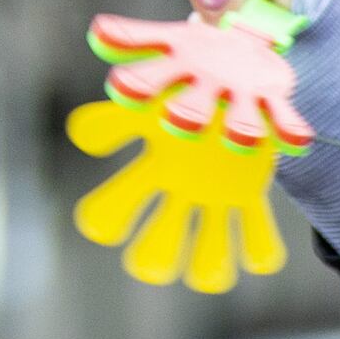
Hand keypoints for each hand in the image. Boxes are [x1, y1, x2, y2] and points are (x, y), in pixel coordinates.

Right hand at [67, 92, 291, 291]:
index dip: (106, 222)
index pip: (114, 204)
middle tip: (153, 265)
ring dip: (209, 265)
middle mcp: (180, 189)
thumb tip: (79, 140)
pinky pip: (257, 234)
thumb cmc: (186, 80)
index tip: (105, 230)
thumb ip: (118, 116)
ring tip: (210, 272)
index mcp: (152, 166)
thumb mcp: (151, 94)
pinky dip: (259, 251)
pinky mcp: (250, 193)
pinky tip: (259, 256)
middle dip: (152, 258)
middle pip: (157, 242)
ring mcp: (215, 194)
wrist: (235, 66)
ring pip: (209, 248)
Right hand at [97, 0, 339, 252]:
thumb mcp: (299, 61)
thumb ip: (246, 19)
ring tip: (131, 90)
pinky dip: (193, 96)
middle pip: (208, 5)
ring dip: (172, 72)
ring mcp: (272, 52)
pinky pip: (220, 83)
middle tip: (105, 40)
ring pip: (209, 51)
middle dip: (159, 28)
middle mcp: (284, 12)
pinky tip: (166, 113)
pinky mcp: (263, 90)